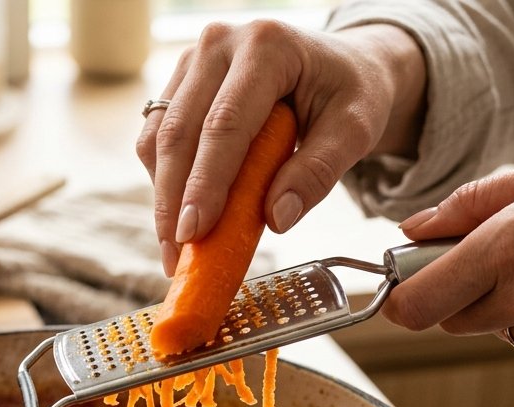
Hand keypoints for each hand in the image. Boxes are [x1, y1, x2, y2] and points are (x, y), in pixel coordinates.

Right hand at [136, 20, 426, 274]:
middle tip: (177, 256)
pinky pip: (158, 137)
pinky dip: (165, 181)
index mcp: (267, 46)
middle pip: (180, 131)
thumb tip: (277, 219)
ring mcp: (194, 60)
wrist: (344, 66)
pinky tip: (181, 215)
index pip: (225, 123)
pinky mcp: (181, 82)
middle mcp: (221, 43)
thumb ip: (319, 171)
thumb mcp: (355, 129)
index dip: (205, 183)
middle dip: (173, 200)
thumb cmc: (351, 93)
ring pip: (159, 136)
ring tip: (176, 246)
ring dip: (163, 195)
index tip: (193, 233)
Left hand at [387, 152, 513, 362]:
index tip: (402, 284)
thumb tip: (410, 228)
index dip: (399, 298)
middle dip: (458, 292)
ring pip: (498, 327)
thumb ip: (472, 202)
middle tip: (500, 254)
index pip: (417, 302)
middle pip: (450, 319)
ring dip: (510, 303)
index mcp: (508, 246)